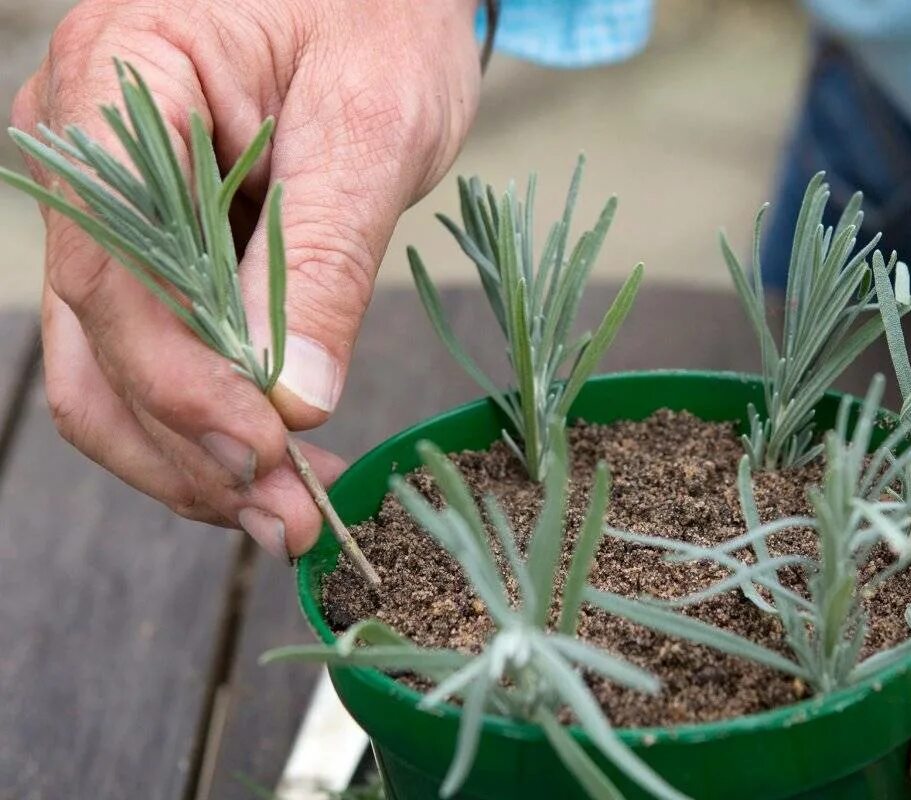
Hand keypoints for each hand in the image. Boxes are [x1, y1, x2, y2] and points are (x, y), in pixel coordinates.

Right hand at [14, 0, 480, 557]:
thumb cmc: (380, 14)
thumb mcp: (372, 125)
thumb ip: (325, 255)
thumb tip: (291, 397)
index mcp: (114, 84)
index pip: (117, 271)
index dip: (182, 383)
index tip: (267, 451)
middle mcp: (83, 156)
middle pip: (100, 340)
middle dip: (192, 446)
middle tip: (289, 520)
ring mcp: (110, 208)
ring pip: (112, 369)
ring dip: (194, 455)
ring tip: (287, 514)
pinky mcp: (156, 248)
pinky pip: (157, 352)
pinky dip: (209, 420)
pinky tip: (276, 461)